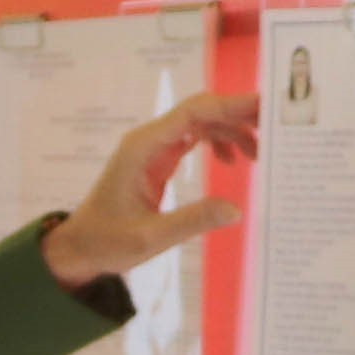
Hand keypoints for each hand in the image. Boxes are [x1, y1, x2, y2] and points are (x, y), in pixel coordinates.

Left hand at [45, 92, 261, 285]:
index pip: (192, 113)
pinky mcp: (157, 159)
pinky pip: (192, 139)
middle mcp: (149, 140)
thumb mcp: (150, 237)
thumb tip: (237, 210)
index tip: (263, 109)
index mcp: (143, 148)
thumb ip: (192, 221)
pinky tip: (231, 161)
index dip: (229, 106)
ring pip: (199, 123)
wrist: (79, 247)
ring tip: (259, 153)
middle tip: (274, 126)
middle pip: (200, 111)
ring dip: (230, 130)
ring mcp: (153, 148)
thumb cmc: (107, 242)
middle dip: (237, 113)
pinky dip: (215, 143)